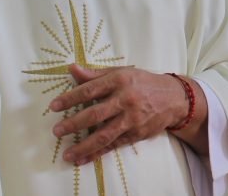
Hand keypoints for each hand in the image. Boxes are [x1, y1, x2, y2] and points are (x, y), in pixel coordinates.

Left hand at [50, 65, 204, 165]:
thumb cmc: (143, 83)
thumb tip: (71, 69)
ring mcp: (131, 118)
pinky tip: (83, 159)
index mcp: (119, 80)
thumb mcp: (121, 72)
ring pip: (104, 134)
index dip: (70, 98)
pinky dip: (97, 153)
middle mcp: (125, 99)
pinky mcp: (136, 133)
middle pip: (95, 114)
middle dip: (73, 124)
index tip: (54, 106)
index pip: (89, 90)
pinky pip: (113, 145)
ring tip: (67, 153)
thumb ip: (95, 74)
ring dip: (83, 146)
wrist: (174, 98)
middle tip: (57, 131)